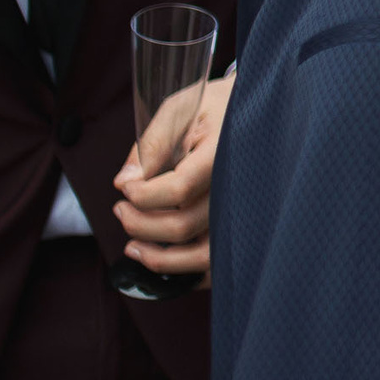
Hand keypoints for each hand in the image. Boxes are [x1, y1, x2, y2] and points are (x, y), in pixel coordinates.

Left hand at [112, 65, 233, 282]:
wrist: (259, 109)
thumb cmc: (215, 106)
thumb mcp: (181, 109)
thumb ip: (152, 144)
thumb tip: (124, 183)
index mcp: (226, 152)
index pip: (179, 189)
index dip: (141, 194)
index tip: (123, 186)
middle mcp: (240, 188)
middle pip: (183, 226)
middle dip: (138, 222)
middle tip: (120, 207)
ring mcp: (244, 212)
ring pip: (201, 257)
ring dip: (158, 258)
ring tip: (132, 246)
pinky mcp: (243, 228)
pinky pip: (216, 266)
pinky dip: (186, 273)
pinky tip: (162, 261)